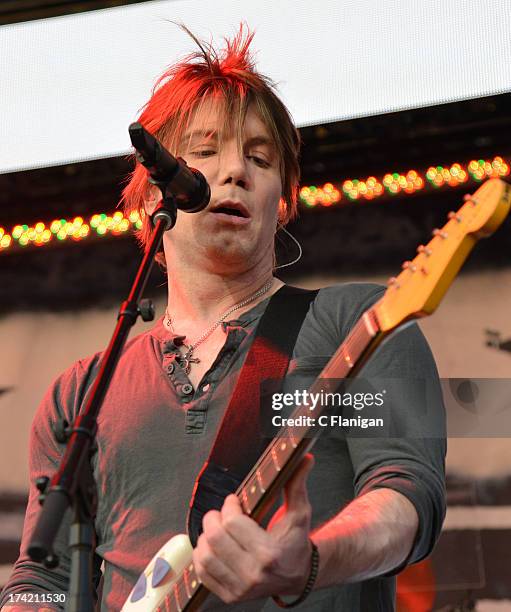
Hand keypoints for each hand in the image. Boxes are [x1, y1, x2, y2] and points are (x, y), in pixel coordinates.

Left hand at [193, 454, 314, 603]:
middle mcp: (253, 574)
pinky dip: (201, 555)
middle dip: (213, 518)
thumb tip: (305, 457)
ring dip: (205, 537)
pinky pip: (202, 573)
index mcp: (269, 553)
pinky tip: (213, 545)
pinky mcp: (230, 596)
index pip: (233, 523)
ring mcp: (240, 588)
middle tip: (221, 513)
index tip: (233, 500)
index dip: (229, 505)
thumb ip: (297, 484)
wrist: (299, 576)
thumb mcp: (300, 513)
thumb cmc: (296, 541)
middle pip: (214, 538)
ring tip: (217, 528)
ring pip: (204, 555)